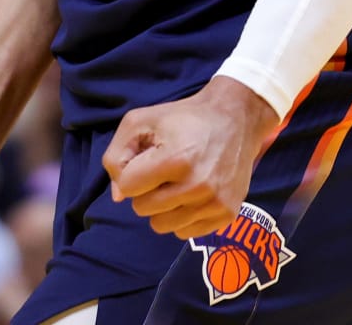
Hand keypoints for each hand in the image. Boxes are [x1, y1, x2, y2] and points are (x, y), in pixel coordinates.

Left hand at [102, 76, 279, 239]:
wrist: (235, 119)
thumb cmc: (182, 119)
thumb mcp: (140, 121)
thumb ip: (117, 156)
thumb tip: (119, 196)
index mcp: (175, 159)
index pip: (128, 187)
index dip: (130, 172)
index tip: (144, 159)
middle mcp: (197, 185)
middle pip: (143, 209)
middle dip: (146, 190)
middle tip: (163, 170)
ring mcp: (215, 202)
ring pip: (162, 226)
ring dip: (162, 207)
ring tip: (177, 183)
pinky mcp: (228, 214)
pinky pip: (186, 233)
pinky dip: (182, 217)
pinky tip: (191, 194)